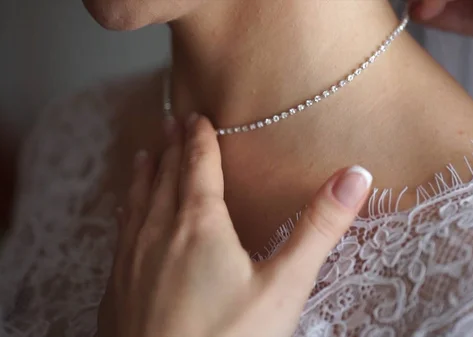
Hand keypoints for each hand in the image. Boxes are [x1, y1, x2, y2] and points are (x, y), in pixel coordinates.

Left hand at [97, 114, 372, 336]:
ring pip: (137, 204)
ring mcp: (130, 262)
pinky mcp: (115, 291)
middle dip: (172, 148)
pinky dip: (126, 215)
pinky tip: (124, 218)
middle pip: (166, 178)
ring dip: (144, 177)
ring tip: (143, 156)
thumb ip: (318, 228)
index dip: (200, 139)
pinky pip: (120, 236)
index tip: (196, 116)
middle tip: (170, 123)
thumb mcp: (284, 286)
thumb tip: (356, 174)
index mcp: (199, 226)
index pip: (199, 167)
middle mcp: (158, 234)